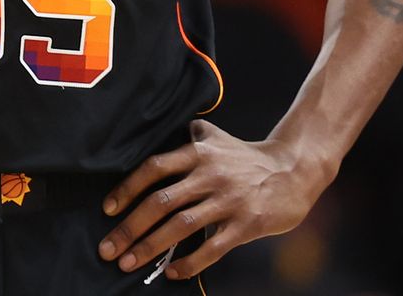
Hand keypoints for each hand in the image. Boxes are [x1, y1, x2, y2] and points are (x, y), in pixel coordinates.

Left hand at [97, 119, 328, 280]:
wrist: (294, 170)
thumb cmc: (245, 156)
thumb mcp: (214, 136)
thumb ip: (184, 136)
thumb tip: (150, 130)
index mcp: (197, 152)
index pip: (153, 168)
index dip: (127, 189)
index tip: (107, 210)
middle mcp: (210, 175)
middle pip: (161, 201)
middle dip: (130, 228)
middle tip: (107, 249)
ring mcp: (229, 200)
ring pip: (182, 226)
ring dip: (151, 247)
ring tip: (128, 263)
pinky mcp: (247, 224)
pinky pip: (213, 247)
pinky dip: (190, 262)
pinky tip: (171, 273)